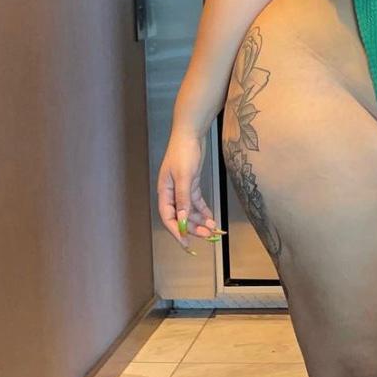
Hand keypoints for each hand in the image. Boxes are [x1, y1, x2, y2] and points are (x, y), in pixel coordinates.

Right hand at [157, 129, 224, 253]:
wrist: (191, 133)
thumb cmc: (184, 152)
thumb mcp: (184, 176)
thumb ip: (183, 198)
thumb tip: (182, 219)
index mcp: (164, 191)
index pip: (168, 217)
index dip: (176, 231)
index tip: (186, 243)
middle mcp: (171, 193)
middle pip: (180, 216)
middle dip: (193, 227)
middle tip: (207, 235)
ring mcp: (181, 189)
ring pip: (189, 211)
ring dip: (200, 220)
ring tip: (212, 228)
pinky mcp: (191, 184)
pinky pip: (196, 203)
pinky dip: (203, 210)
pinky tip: (211, 217)